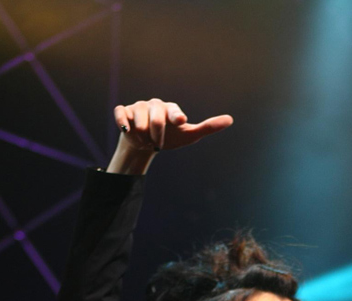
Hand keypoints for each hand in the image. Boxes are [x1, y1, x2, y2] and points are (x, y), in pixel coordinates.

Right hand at [107, 99, 232, 173]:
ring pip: (139, 123)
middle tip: (156, 142)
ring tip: (144, 139)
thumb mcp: (189, 135)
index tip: (181, 121)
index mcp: (170, 109)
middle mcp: (154, 104)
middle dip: (157, 137)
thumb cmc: (170, 137)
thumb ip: (208, 127)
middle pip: (156, 121)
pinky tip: (127, 129)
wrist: (145, 144)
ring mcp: (138, 107)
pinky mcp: (123, 111)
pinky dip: (124, 124)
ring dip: (143, 138)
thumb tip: (230, 119)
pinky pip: (121, 114)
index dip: (176, 116)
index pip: (173, 111)